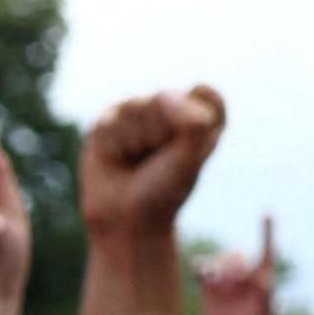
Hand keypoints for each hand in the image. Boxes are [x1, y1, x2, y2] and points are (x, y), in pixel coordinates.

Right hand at [80, 86, 225, 237]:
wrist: (124, 219)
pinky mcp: (108, 121)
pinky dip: (113, 146)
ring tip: (135, 160)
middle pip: (166, 98)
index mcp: (202, 117)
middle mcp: (170, 109)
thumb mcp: (189, 160)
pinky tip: (115, 159)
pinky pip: (110, 121)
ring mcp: (137, 112)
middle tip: (156, 160)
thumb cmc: (163, 191)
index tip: (188, 152)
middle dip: (160, 134)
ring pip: (135, 107)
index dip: (195, 124)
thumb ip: (192, 124)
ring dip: (135, 141)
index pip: (205, 96)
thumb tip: (164, 95)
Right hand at [197, 215, 278, 314]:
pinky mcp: (208, 288)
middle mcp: (244, 277)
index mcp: (263, 279)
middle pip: (238, 256)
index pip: (267, 250)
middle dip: (235, 265)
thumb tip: (266, 281)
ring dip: (219, 267)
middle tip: (234, 280)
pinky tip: (202, 275)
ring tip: (216, 281)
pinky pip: (203, 270)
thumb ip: (267, 298)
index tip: (266, 211)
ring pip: (220, 261)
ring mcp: (225, 282)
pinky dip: (202, 268)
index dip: (266, 231)